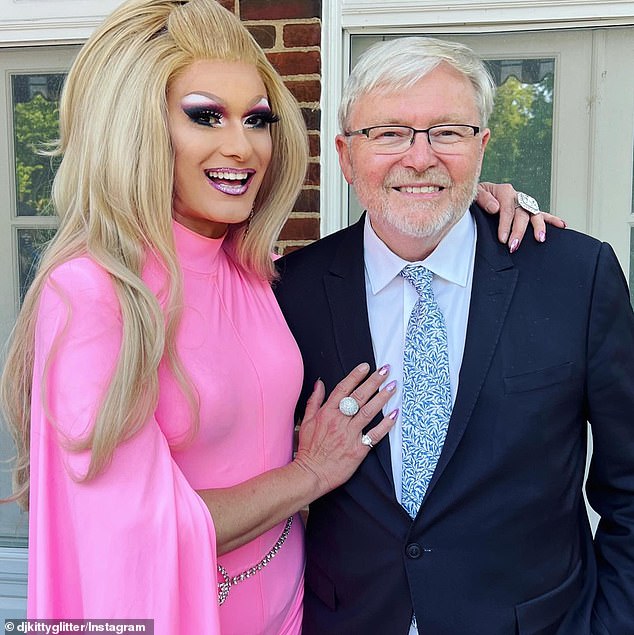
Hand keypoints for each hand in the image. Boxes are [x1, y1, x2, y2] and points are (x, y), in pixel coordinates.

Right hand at [293, 362, 396, 495]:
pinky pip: (374, 434)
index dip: (355, 376)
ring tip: (393, 386)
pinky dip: (385, 424)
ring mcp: (349, 435)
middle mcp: (339, 421)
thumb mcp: (305, 421)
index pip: (343, 389)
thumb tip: (320, 383)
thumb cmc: (308, 449)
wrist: (310, 474)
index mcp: (326, 413)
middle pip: (359, 396)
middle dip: (374, 381)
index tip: (366, 366)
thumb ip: (314, 401)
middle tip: (386, 370)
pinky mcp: (358, 449)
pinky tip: (394, 414)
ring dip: (382, 397)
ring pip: (368, 411)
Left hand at [476, 182, 565, 251]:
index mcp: (504, 191)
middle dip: (518, 231)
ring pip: (534, 214)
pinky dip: (552, 220)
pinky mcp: (528, 209)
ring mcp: (524, 203)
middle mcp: (517, 196)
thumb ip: (483, 199)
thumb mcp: (475, 194)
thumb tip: (496, 208)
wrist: (479, 196)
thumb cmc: (477, 197)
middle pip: (522, 213)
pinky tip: (561, 226)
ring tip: (540, 239)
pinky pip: (542, 214)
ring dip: (538, 227)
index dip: (505, 224)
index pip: (507, 209)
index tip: (502, 239)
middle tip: (513, 246)